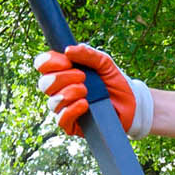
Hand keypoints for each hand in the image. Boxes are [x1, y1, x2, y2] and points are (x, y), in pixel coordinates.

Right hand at [35, 45, 152, 137]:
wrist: (131, 104)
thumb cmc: (115, 82)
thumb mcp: (104, 63)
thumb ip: (88, 54)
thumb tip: (67, 50)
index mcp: (63, 72)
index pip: (43, 65)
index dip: (49, 62)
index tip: (66, 61)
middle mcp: (60, 90)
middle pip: (44, 84)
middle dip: (61, 78)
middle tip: (82, 76)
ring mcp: (65, 108)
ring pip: (52, 102)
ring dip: (68, 94)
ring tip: (86, 90)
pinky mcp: (72, 125)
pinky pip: (61, 119)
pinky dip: (71, 110)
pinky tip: (84, 104)